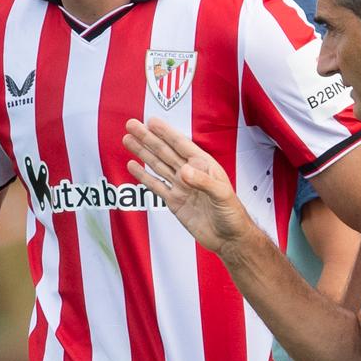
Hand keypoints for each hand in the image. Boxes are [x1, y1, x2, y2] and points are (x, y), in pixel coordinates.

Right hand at [124, 119, 258, 256]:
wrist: (229, 239)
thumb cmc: (232, 214)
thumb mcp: (222, 195)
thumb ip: (203, 182)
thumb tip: (183, 170)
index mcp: (204, 166)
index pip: (181, 145)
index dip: (166, 132)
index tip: (151, 121)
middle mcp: (190, 173)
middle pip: (165, 151)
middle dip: (148, 138)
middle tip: (131, 125)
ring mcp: (181, 187)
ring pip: (157, 165)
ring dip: (142, 152)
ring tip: (127, 139)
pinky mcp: (174, 202)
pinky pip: (156, 186)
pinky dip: (143, 176)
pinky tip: (132, 165)